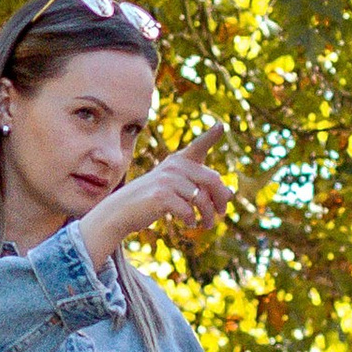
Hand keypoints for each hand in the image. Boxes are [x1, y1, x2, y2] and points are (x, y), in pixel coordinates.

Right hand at [78, 143, 233, 268]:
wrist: (122, 210)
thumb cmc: (153, 199)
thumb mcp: (178, 190)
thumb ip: (202, 188)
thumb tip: (230, 194)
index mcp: (179, 161)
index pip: (198, 146)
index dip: (210, 136)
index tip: (221, 126)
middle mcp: (174, 166)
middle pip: (212, 180)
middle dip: (221, 199)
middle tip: (221, 213)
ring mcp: (167, 180)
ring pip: (202, 199)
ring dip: (208, 215)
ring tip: (207, 224)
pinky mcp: (161, 196)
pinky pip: (188, 210)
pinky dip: (191, 219)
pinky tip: (189, 223)